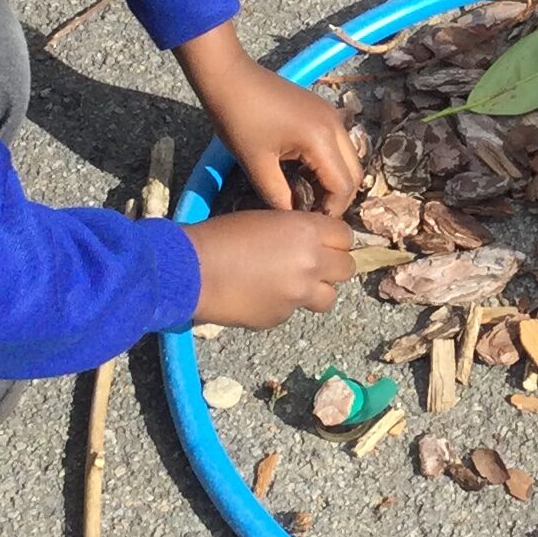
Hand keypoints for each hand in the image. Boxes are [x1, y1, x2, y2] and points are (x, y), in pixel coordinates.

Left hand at [174, 23, 361, 214]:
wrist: (230, 77)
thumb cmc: (239, 119)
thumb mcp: (256, 164)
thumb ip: (278, 196)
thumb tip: (291, 220)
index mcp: (322, 139)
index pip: (342, 186)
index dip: (330, 210)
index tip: (308, 222)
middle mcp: (337, 125)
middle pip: (353, 174)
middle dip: (337, 198)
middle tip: (310, 213)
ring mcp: (332, 115)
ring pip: (349, 159)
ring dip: (334, 180)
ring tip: (307, 196)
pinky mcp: (323, 111)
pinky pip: (338, 145)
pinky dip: (329, 164)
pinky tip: (304, 174)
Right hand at [186, 207, 356, 328]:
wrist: (191, 270)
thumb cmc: (223, 235)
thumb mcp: (267, 219)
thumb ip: (297, 232)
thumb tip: (312, 244)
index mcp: (307, 231)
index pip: (346, 237)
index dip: (335, 241)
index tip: (324, 243)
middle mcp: (311, 263)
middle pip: (346, 269)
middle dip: (332, 267)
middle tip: (312, 265)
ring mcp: (298, 294)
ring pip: (328, 298)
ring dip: (315, 291)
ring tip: (291, 285)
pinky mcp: (280, 317)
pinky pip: (294, 311)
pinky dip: (284, 305)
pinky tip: (261, 296)